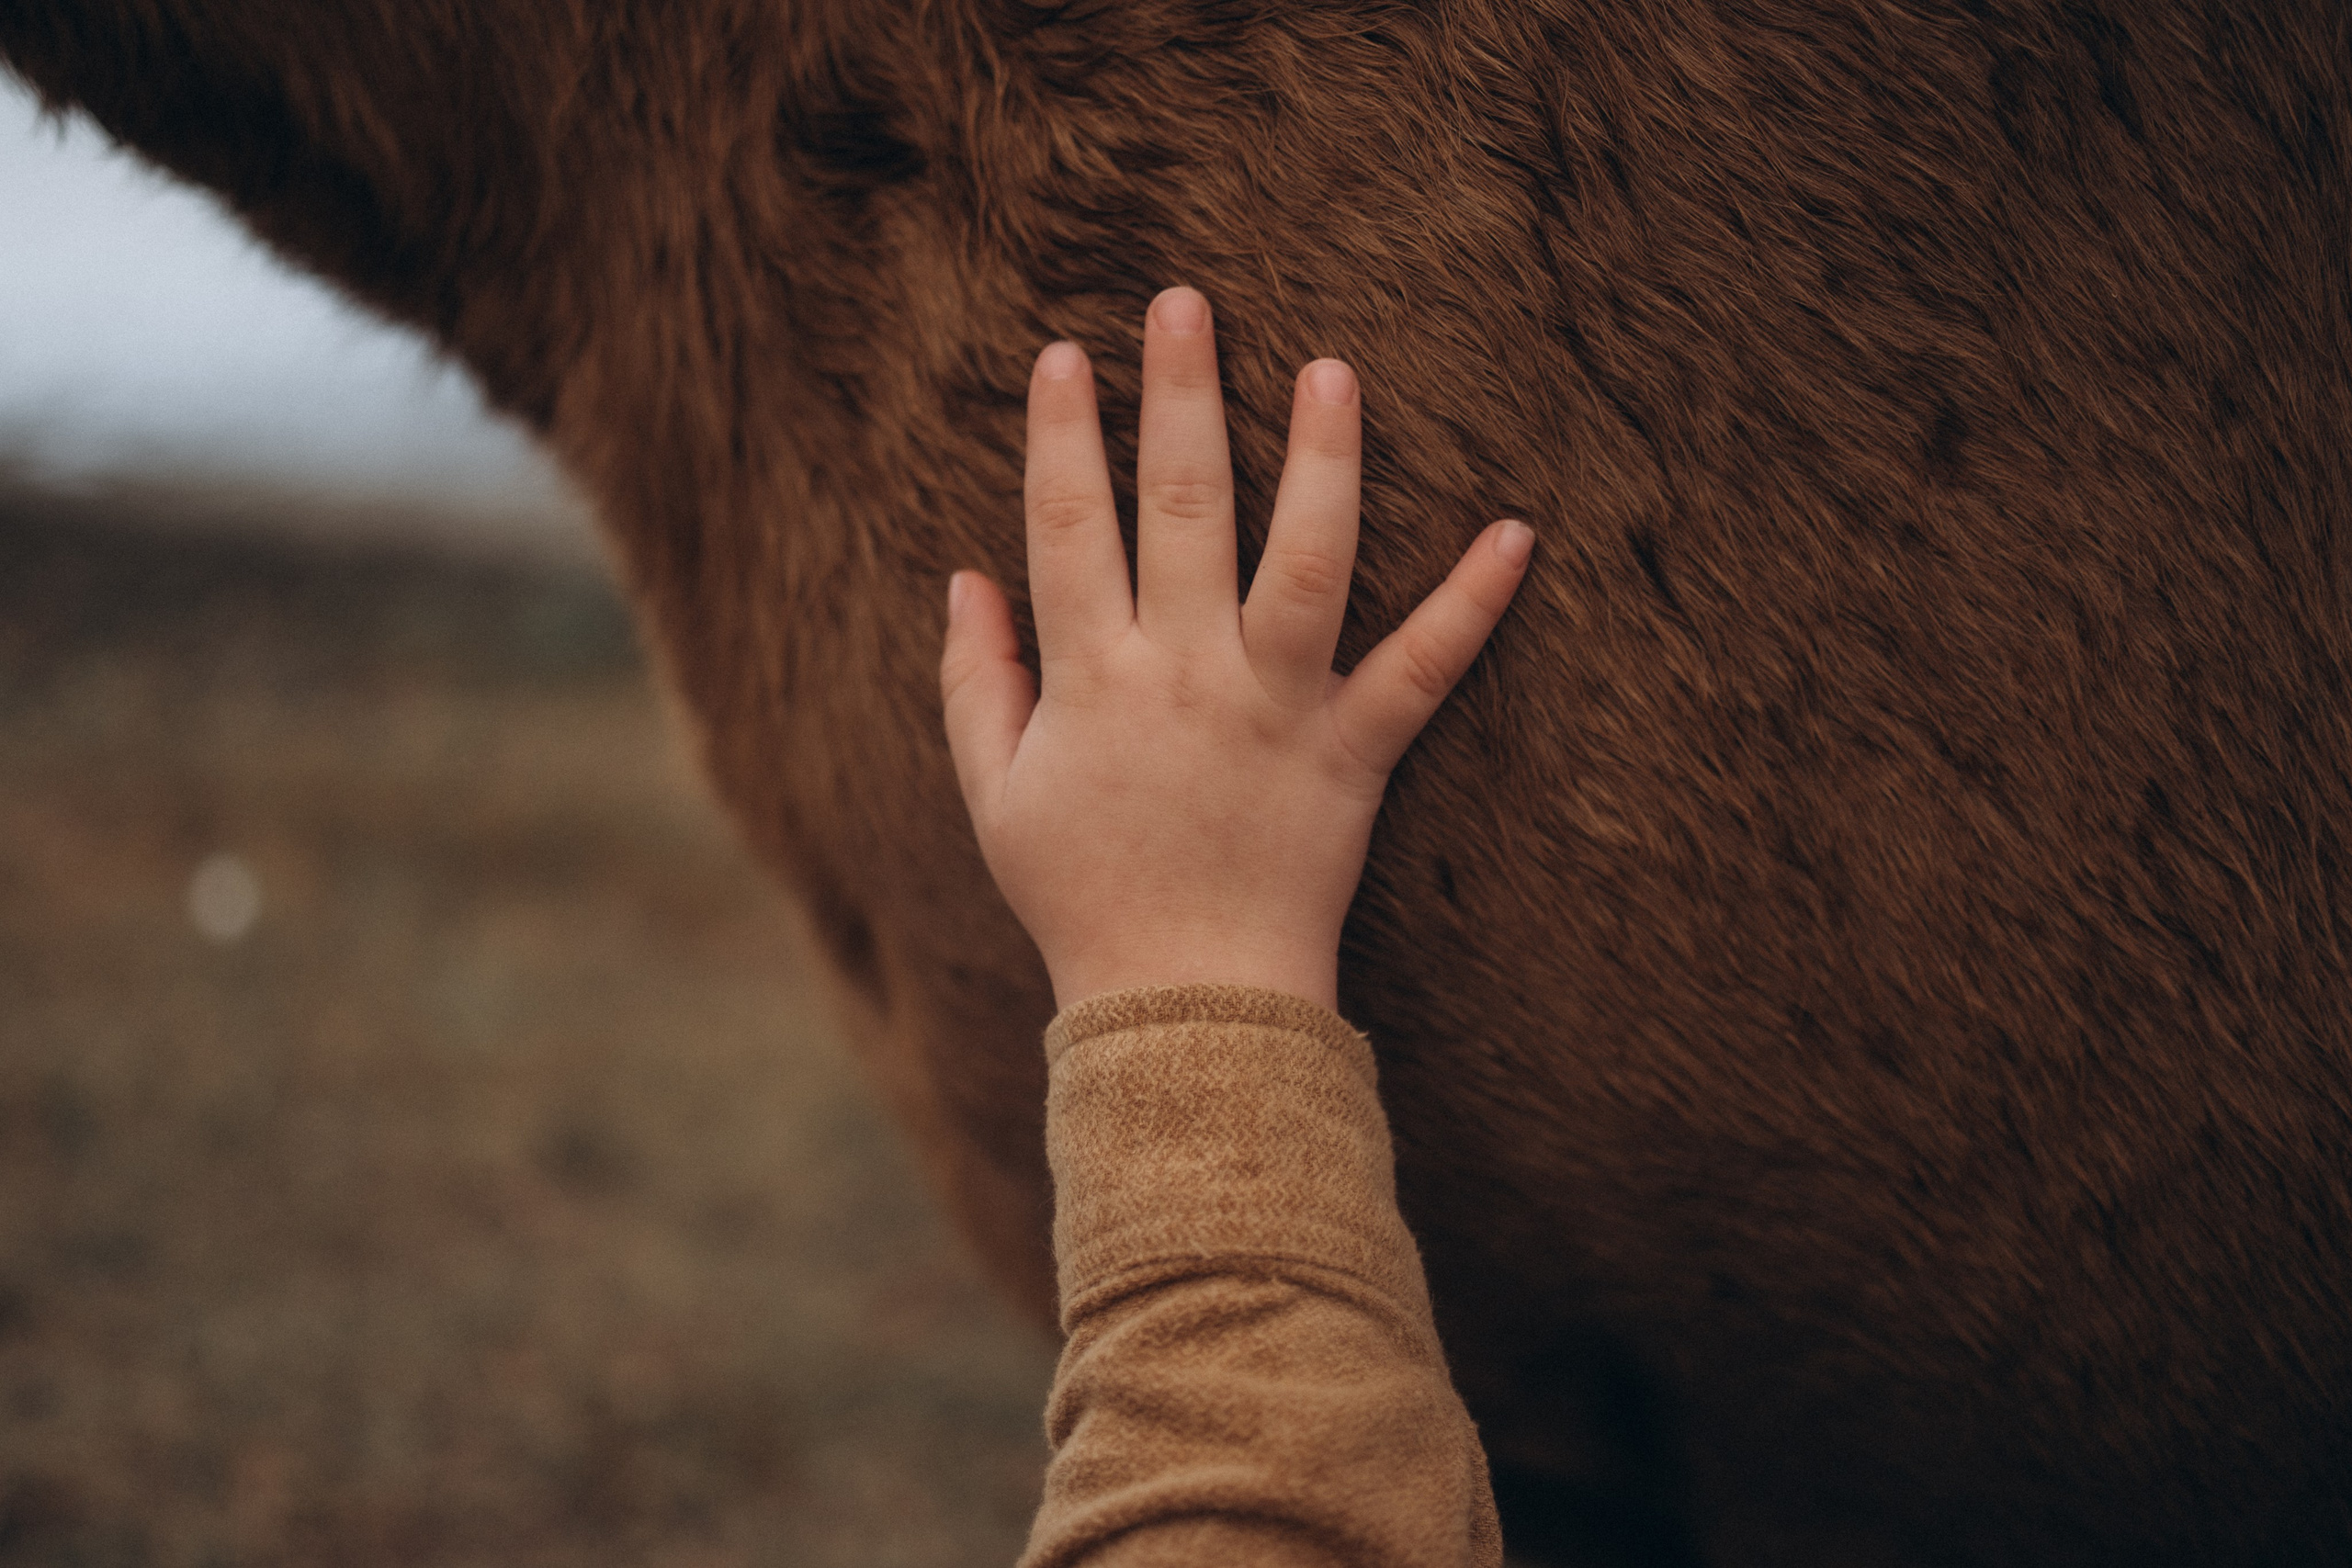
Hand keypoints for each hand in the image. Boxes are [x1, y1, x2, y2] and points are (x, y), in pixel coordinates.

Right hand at [941, 286, 1530, 1014]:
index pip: (1068, 526)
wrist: (1184, 1004)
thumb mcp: (995, 795)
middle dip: (1182, 396)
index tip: (1067, 353)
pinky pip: (1422, 671)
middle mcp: (1185, 675)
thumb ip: (973, 683)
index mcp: (1092, 679)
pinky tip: (1517, 532)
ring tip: (1332, 369)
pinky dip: (1472, 605)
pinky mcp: (1354, 753)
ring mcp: (1276, 709)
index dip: (1063, 434)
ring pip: (1306, 560)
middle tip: (1185, 303)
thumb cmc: (1081, 897)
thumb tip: (963, 579)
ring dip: (1322, 460)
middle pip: (1184, 508)